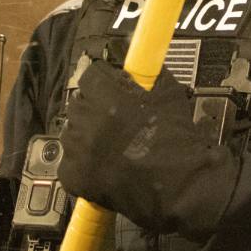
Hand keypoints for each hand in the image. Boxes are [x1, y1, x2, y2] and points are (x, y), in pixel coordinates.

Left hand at [57, 61, 240, 240]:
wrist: (181, 185)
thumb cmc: (178, 142)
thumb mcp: (169, 93)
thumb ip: (148, 74)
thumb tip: (138, 66)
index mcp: (107, 97)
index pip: (89, 76)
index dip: (102, 81)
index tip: (109, 87)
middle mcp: (87, 122)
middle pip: (78, 104)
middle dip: (93, 107)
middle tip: (113, 119)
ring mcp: (78, 151)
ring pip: (71, 134)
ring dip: (86, 136)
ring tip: (110, 146)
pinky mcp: (74, 177)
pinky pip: (69, 164)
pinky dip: (83, 165)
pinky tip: (103, 167)